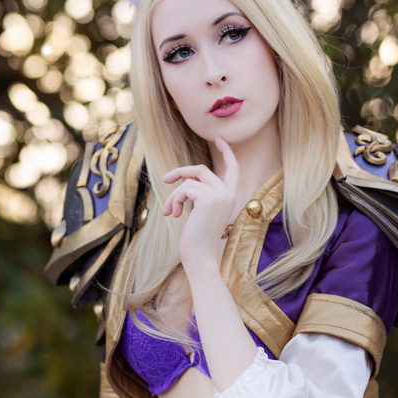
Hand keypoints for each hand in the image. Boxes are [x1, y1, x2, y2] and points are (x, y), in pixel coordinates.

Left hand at [162, 135, 238, 275]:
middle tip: (165, 180)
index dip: (227, 152)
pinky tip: (173, 214)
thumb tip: (185, 180)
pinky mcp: (209, 199)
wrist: (201, 258)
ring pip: (189, 181)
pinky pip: (185, 189)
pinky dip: (174, 200)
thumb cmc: (198, 240)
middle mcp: (229, 194)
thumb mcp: (201, 213)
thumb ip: (200, 195)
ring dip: (174, 196)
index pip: (233, 169)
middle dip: (180, 173)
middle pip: (202, 170)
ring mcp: (221, 195)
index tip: (220, 139)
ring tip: (169, 212)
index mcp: (230, 197)